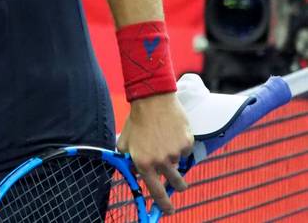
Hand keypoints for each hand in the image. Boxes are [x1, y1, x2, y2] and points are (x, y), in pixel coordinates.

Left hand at [117, 93, 193, 214]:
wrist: (152, 101)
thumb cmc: (137, 122)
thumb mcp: (125, 142)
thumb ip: (127, 160)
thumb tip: (132, 172)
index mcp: (143, 163)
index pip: (156, 191)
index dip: (164, 204)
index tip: (169, 211)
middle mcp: (160, 161)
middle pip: (175, 183)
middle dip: (178, 186)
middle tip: (178, 185)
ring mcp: (175, 152)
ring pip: (179, 166)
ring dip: (175, 161)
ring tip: (168, 147)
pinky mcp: (187, 143)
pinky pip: (185, 151)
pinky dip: (180, 146)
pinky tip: (172, 133)